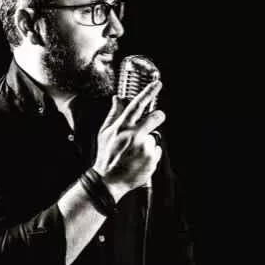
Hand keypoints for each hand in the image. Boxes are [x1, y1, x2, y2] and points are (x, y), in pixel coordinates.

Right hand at [93, 80, 164, 201]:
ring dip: (148, 142)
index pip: (137, 105)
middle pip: (157, 117)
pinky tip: (138, 160)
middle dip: (158, 116)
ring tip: (135, 153)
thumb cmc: (106, 154)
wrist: (109, 180)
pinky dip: (150, 155)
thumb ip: (114, 113)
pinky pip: (156, 151)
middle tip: (154, 120)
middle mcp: (135, 135)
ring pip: (154, 137)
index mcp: (122, 127)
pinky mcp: (152, 159)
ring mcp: (145, 148)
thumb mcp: (105, 132)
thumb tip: (118, 97)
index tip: (158, 83)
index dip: (149, 92)